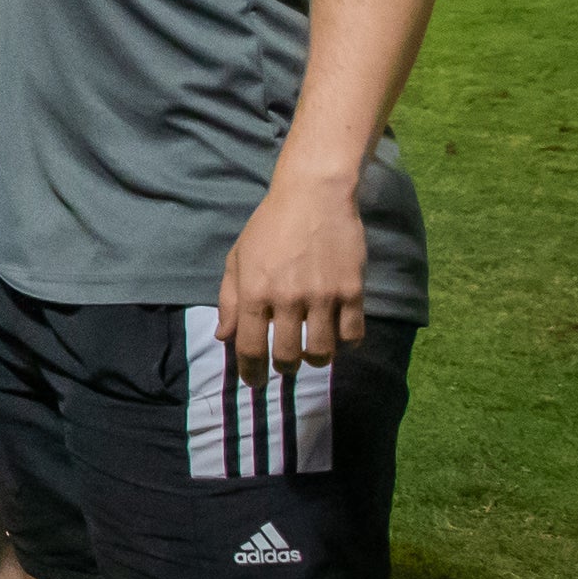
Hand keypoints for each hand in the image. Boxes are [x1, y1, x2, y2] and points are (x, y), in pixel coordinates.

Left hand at [218, 169, 369, 380]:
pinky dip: (346, 344)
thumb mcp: (238, 258)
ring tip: (312, 352)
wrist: (313, 196)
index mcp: (255, 292)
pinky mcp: (352, 290)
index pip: (250, 348)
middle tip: (286, 364)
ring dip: (316, 360)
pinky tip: (339, 337)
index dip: (251, 373)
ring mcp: (323, 296)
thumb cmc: (269, 226)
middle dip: (284, 368)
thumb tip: (223, 337)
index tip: (254, 382)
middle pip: (287, 357)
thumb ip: (229, 300)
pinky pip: (353, 335)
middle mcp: (288, 298)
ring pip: (322, 352)